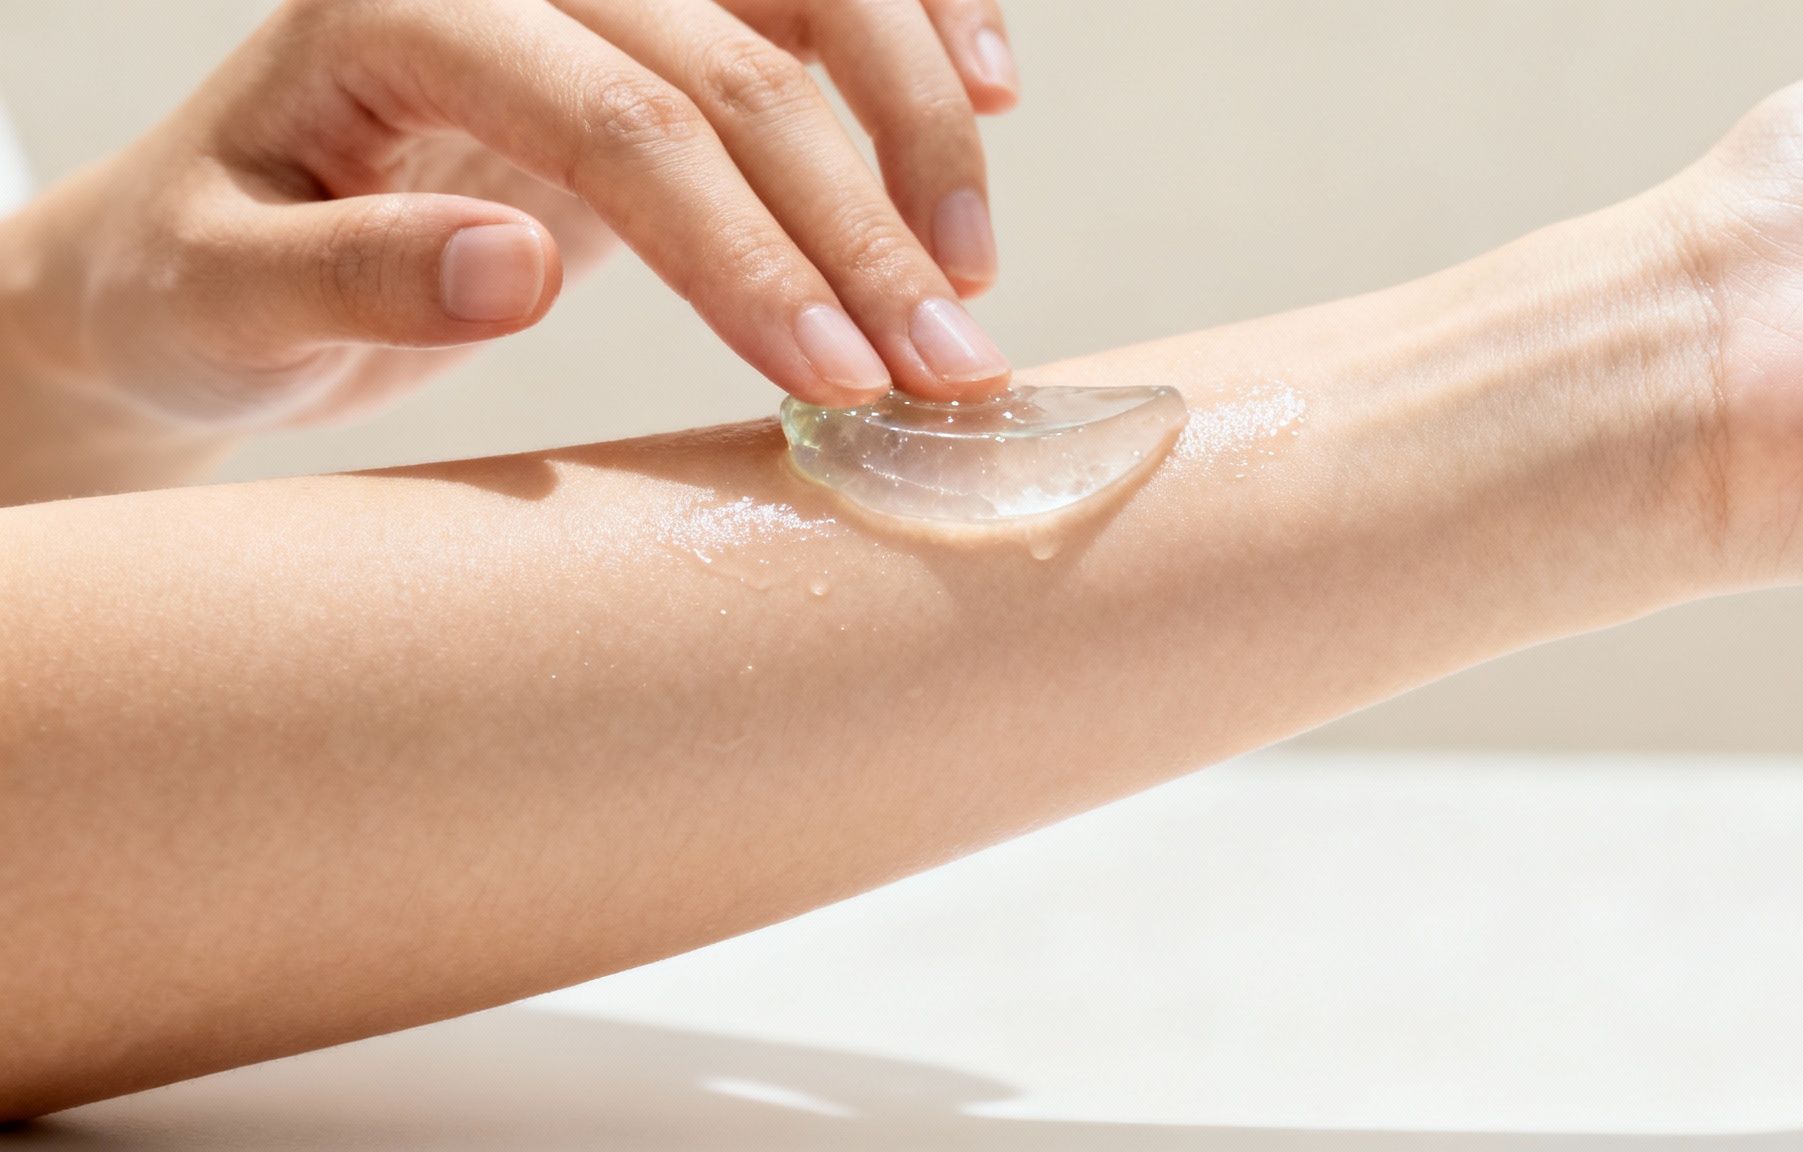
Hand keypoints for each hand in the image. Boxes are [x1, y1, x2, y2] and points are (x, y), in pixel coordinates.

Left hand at [15, 0, 1018, 431]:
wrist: (207, 257)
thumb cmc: (200, 283)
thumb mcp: (223, 300)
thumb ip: (353, 272)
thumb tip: (521, 266)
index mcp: (395, 8)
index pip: (617, 117)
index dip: (746, 248)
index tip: (835, 377)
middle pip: (735, 61)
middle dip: (859, 223)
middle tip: (947, 364)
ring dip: (913, 130)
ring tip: (975, 275)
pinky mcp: (651, 32)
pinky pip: (805, 0)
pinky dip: (912, 35)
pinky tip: (990, 95)